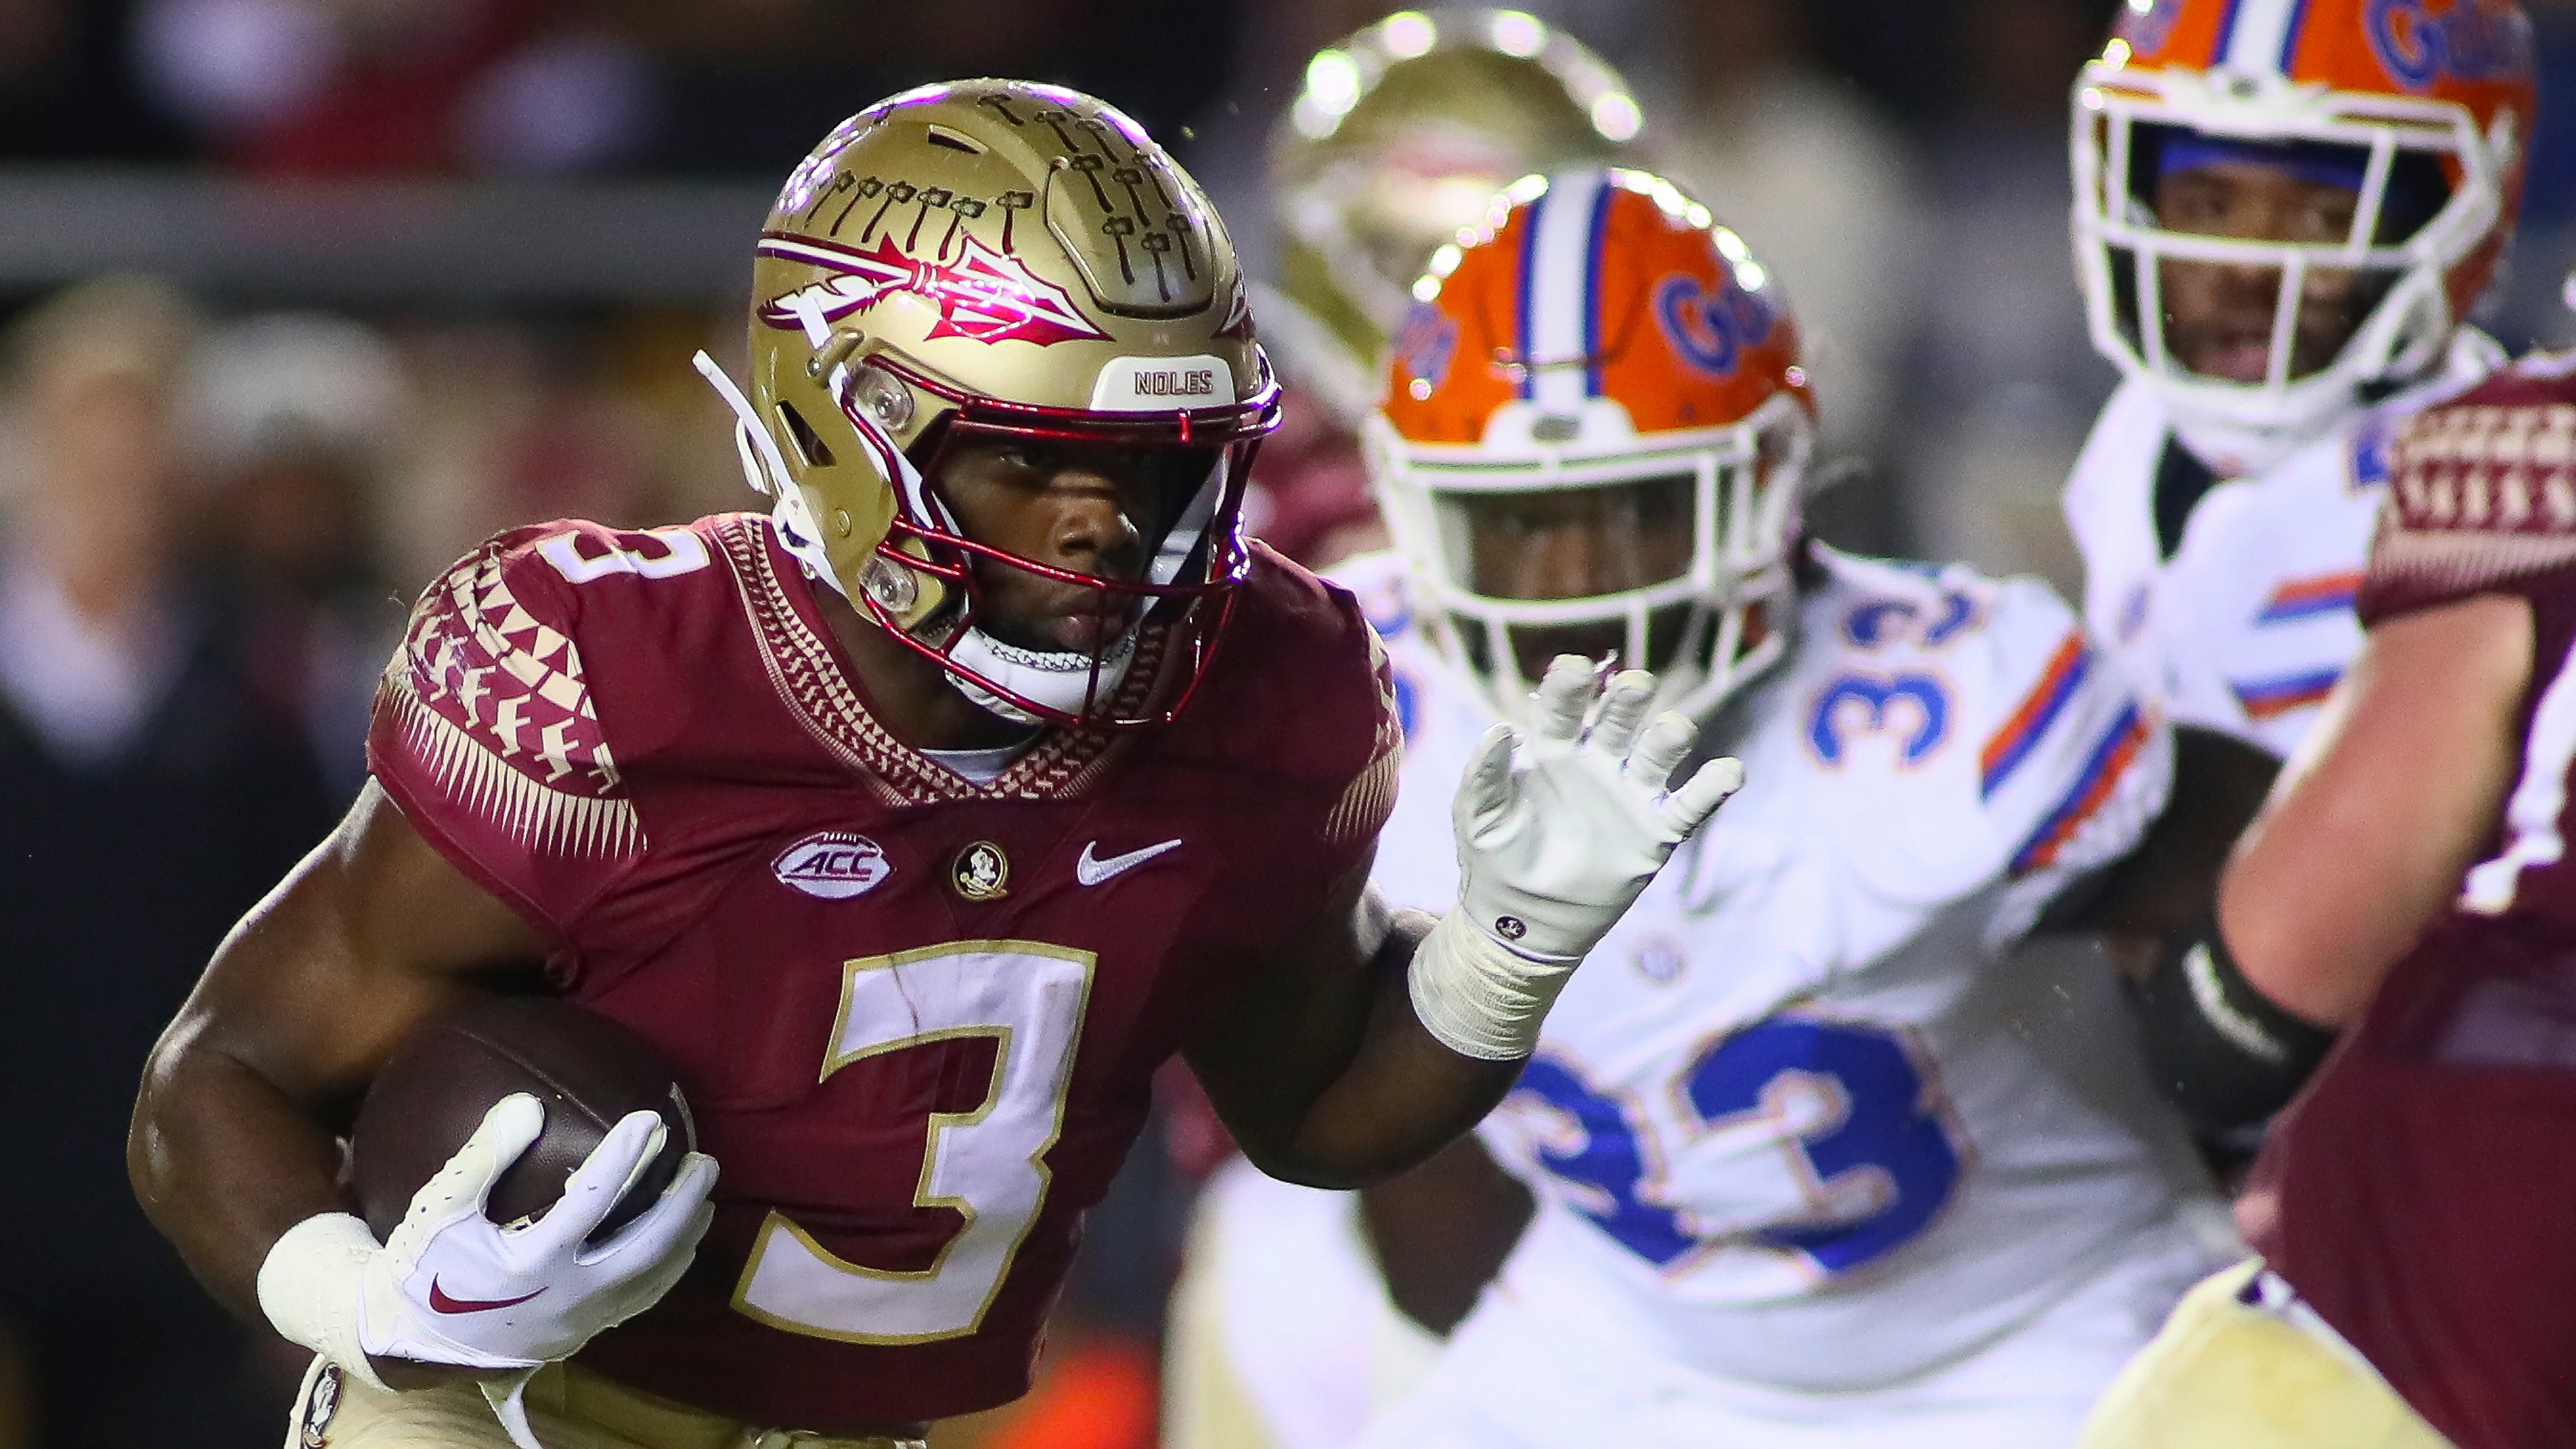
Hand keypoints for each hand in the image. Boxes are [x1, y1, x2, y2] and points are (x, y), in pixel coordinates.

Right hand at [259, 1094, 716, 1385]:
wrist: (421, 1339)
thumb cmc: (429, 1267)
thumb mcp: (440, 1210)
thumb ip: (481, 1157)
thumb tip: (527, 1104)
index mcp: (531, 1262)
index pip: (591, 1201)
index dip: (623, 1156)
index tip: (649, 1117)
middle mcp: (568, 1292)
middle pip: (645, 1245)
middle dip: (681, 1202)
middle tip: (705, 1160)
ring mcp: (583, 1317)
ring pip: (653, 1277)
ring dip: (687, 1234)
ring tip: (706, 1194)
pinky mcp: (587, 1330)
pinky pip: (643, 1300)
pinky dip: (670, 1268)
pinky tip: (684, 1241)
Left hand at [1410, 657, 1742, 1059]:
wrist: (1523, 919)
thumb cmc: (1495, 858)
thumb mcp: (1478, 817)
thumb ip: (1484, 775)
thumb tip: (1499, 728)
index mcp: (1553, 747)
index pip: (1567, 705)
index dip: (1573, 684)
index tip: (1576, 669)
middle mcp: (1598, 759)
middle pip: (1621, 715)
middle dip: (1630, 697)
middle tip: (1634, 686)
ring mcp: (1630, 792)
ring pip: (1660, 749)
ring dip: (1671, 734)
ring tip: (1673, 732)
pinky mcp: (1657, 831)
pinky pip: (1692, 804)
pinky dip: (1715, 786)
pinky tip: (1730, 772)